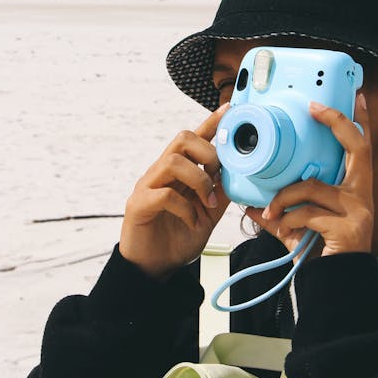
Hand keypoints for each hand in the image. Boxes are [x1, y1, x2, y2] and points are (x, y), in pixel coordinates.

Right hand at [119, 105, 229, 278]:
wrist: (154, 267)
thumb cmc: (177, 237)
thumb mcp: (208, 214)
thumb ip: (220, 193)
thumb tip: (239, 174)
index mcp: (179, 172)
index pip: (194, 139)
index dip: (211, 123)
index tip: (229, 109)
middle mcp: (161, 172)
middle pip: (182, 139)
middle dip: (207, 153)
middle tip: (217, 178)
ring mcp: (148, 186)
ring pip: (172, 161)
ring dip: (198, 181)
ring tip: (207, 203)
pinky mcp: (139, 205)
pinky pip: (164, 194)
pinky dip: (185, 208)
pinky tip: (192, 221)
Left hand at [245, 93, 373, 258]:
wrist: (333, 289)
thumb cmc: (320, 255)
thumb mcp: (300, 228)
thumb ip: (281, 213)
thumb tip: (250, 202)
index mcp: (354, 190)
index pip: (360, 147)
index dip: (355, 120)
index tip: (354, 97)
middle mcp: (363, 195)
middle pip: (357, 146)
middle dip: (337, 121)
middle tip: (313, 108)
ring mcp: (359, 211)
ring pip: (312, 186)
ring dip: (283, 198)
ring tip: (269, 213)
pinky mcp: (350, 228)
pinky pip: (308, 213)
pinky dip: (288, 221)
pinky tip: (283, 231)